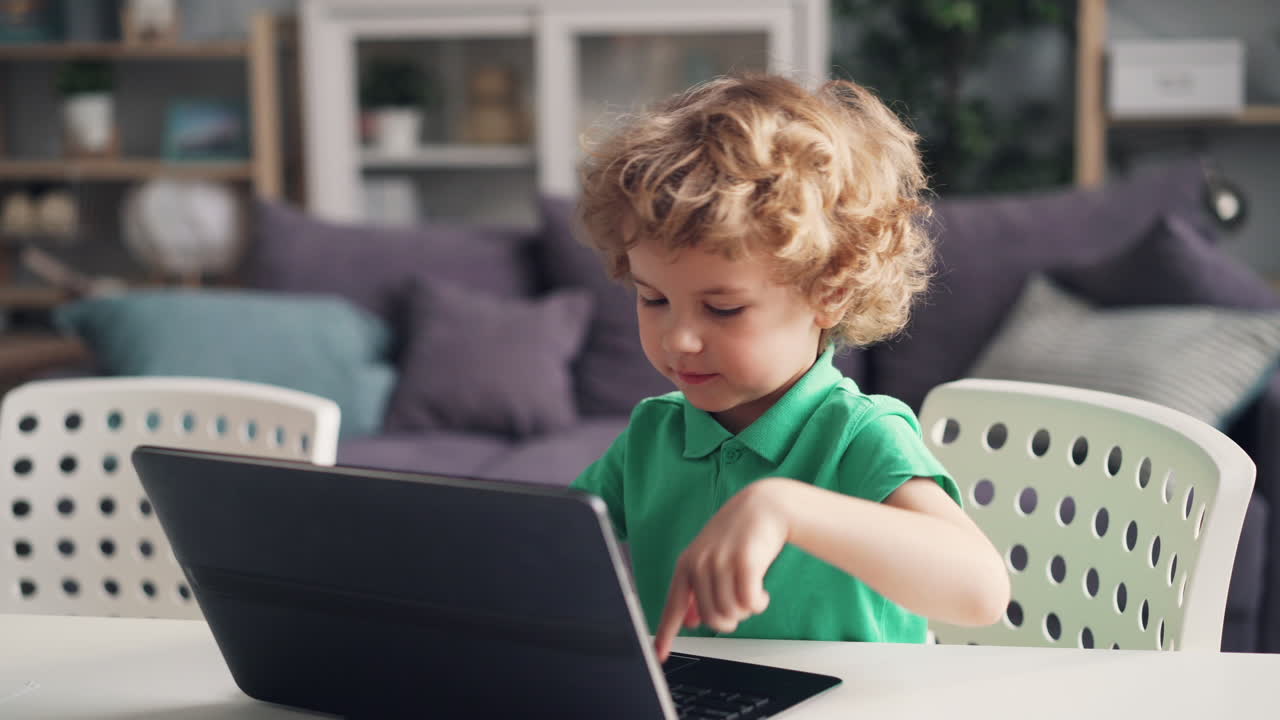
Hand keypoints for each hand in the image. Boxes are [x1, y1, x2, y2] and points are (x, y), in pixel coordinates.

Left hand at [654, 478, 792, 661]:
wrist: (764, 506)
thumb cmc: (738, 534)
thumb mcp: (709, 558)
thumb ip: (697, 588)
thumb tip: (690, 622)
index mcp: (686, 564)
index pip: (673, 605)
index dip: (666, 633)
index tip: (659, 655)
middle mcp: (700, 564)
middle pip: (711, 618)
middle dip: (729, 619)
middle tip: (739, 603)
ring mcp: (721, 562)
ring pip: (731, 613)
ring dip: (746, 610)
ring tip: (750, 592)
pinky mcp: (745, 561)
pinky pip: (750, 604)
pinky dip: (758, 604)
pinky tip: (762, 593)